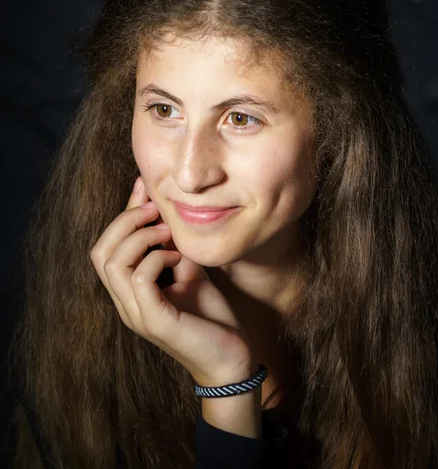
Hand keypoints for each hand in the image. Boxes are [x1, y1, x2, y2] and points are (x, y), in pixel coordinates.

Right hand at [90, 176, 256, 386]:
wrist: (231, 358)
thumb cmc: (210, 315)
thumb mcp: (188, 269)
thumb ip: (172, 246)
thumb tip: (164, 211)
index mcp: (129, 290)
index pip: (107, 246)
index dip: (124, 213)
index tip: (144, 187)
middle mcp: (125, 302)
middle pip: (99, 251)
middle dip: (124, 221)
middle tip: (154, 209)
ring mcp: (137, 313)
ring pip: (111, 263)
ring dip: (139, 237)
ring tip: (166, 232)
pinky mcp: (155, 322)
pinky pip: (139, 280)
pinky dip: (155, 258)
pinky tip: (176, 256)